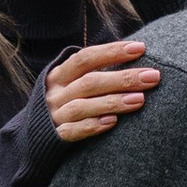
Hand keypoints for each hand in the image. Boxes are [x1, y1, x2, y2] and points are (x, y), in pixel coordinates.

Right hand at [44, 34, 160, 145]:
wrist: (32, 137)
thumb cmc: (66, 103)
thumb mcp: (71, 83)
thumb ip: (94, 71)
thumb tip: (137, 52)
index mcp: (59, 75)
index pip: (86, 58)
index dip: (112, 52)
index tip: (141, 48)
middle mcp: (56, 93)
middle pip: (89, 82)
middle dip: (123, 78)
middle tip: (153, 77)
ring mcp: (55, 115)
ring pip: (83, 106)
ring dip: (112, 102)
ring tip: (140, 100)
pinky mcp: (55, 137)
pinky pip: (73, 131)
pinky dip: (92, 126)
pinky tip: (112, 123)